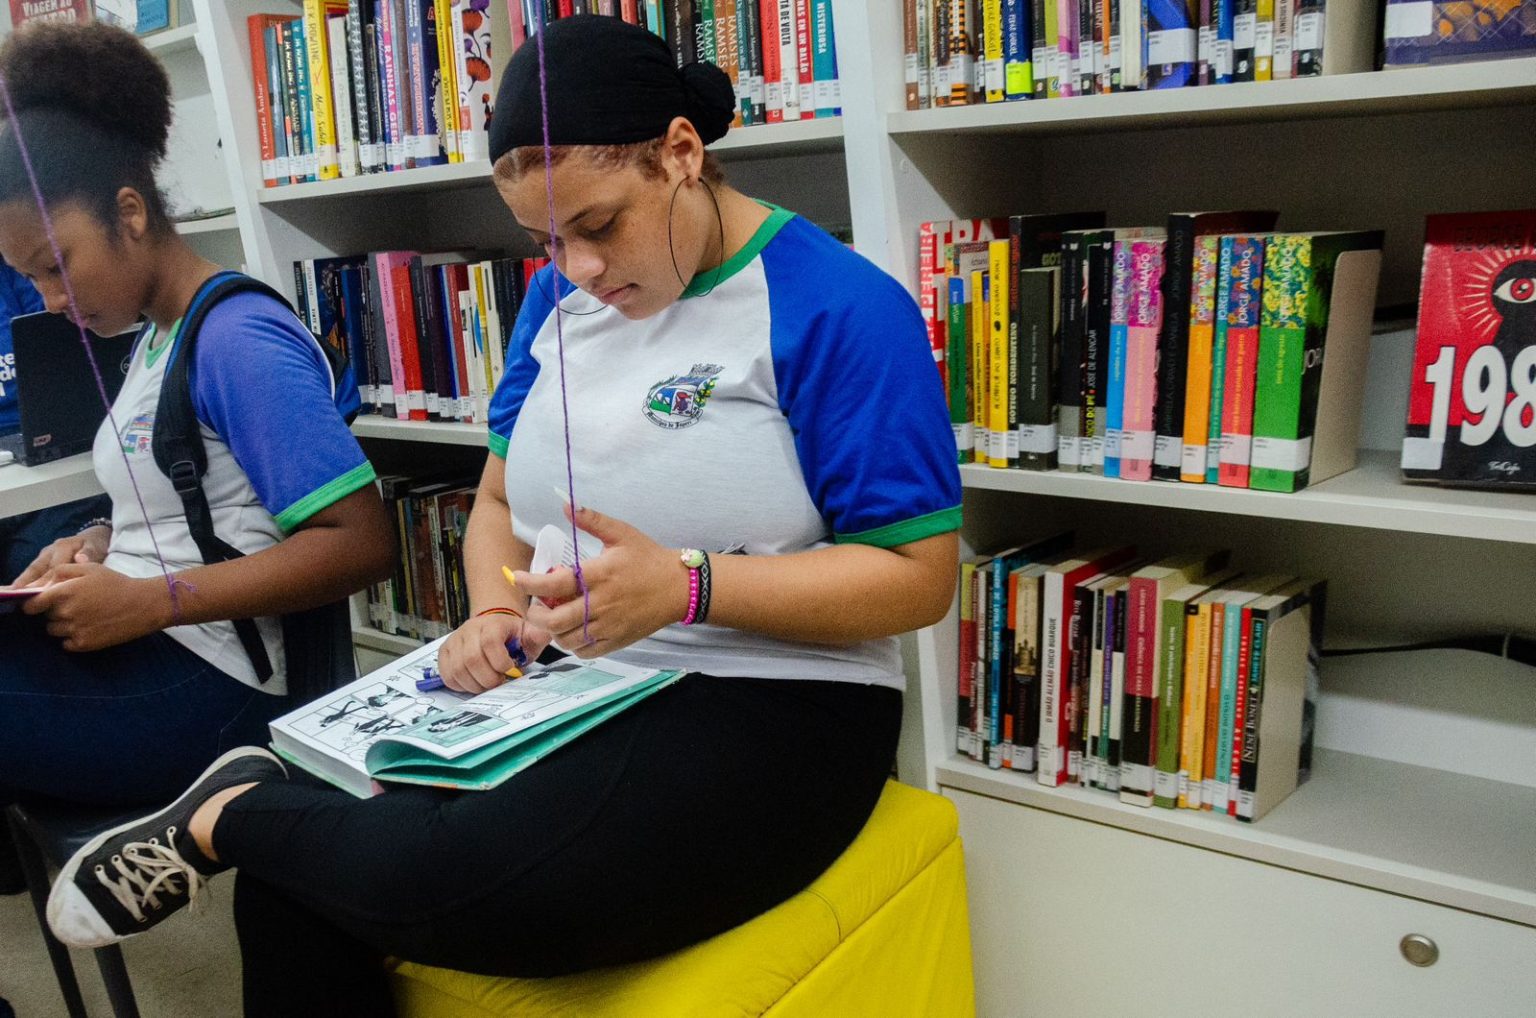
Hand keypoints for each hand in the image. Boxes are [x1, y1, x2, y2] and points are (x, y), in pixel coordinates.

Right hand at [9, 526, 110, 588]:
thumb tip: (81, 559)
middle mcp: (51, 549)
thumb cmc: (94, 545)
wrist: (91, 537)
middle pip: (41, 568)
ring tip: (17, 593)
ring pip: (34, 569)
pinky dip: (26, 580)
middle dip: (35, 583)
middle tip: (29, 597)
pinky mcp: (43, 559)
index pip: (57, 566)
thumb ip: (89, 553)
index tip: (49, 593)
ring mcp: (45, 554)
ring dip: (25, 581)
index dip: (53, 580)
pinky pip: (33, 570)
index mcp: (64, 546)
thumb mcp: (96, 547)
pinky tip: (21, 590)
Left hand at [23, 564, 170, 651]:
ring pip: (54, 631)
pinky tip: (89, 628)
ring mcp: (74, 630)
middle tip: (77, 604)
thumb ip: (59, 572)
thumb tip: (35, 587)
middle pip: (45, 617)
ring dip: (63, 625)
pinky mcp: (84, 645)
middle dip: (55, 611)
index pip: (31, 604)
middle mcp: (65, 613)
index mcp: (63, 592)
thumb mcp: (89, 568)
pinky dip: (73, 638)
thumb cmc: (116, 583)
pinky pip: (66, 644)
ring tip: (84, 616)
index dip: (32, 604)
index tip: (39, 604)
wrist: (144, 605)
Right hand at [437, 611, 551, 693]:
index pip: (490, 642)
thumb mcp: (529, 634)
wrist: (494, 628)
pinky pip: (447, 675)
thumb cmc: (514, 636)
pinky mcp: (443, 652)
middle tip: (499, 682)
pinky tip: (474, 682)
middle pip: (472, 659)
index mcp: (492, 623)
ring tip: (488, 684)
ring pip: (458, 670)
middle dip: (488, 679)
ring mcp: (454, 640)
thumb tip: (546, 633)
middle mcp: (469, 629)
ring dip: (475, 684)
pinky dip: (461, 685)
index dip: (500, 662)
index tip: (510, 668)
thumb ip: (537, 636)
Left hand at [513, 504, 688, 658]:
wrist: (679, 587)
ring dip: (553, 631)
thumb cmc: (648, 558)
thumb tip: (565, 504)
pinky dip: (572, 644)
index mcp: (599, 575)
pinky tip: (574, 630)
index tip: (517, 577)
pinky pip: (585, 652)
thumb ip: (592, 520)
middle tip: (536, 606)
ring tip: (554, 618)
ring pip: (566, 639)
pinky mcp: (617, 641)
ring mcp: (609, 626)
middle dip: (536, 614)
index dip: (530, 583)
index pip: (554, 584)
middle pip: (555, 620)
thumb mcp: (622, 533)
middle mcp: (601, 604)